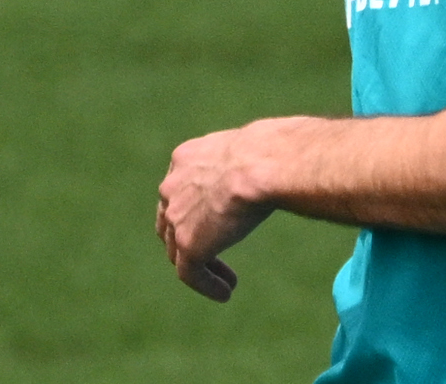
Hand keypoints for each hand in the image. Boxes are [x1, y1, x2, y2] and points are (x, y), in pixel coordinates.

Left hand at [156, 125, 275, 301]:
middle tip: (214, 256)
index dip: (195, 212)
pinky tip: (225, 293)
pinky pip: (190, 273)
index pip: (180, 190)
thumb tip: (274, 164)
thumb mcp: (250, 151)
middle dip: (192, 240)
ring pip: (179, 251)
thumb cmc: (271, 153)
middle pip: (171, 222)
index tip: (220, 225)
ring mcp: (176, 216)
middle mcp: (172, 185)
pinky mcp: (187, 243)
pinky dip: (207, 285)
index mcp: (185, 158)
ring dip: (201, 268)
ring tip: (226, 284)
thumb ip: (247, 164)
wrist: (262, 163)